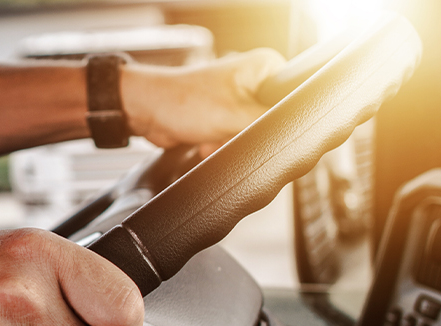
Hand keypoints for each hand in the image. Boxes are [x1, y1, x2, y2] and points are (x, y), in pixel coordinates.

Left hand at [122, 48, 285, 150]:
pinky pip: (237, 136)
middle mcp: (254, 78)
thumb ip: (270, 125)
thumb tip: (292, 134)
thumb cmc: (182, 103)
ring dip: (233, 141)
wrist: (147, 111)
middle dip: (250, 133)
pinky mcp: (226, 113)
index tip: (261, 128)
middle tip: (232, 134)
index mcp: (264, 66)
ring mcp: (239, 96)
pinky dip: (223, 143)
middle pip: (272, 117)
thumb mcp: (235, 117)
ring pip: (254, 131)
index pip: (294, 96)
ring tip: (215, 137)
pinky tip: (207, 142)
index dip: (282, 118)